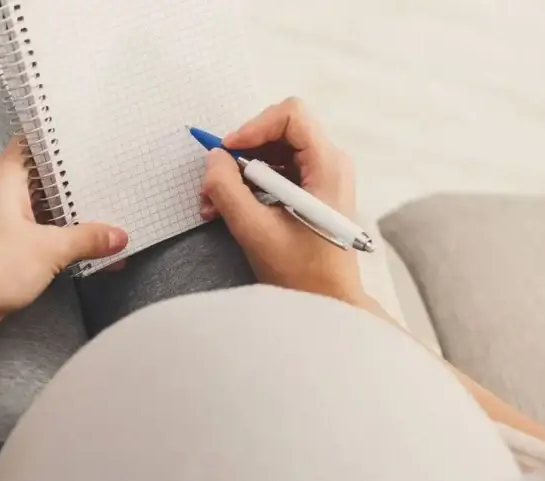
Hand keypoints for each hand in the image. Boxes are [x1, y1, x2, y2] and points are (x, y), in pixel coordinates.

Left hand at [0, 138, 127, 340]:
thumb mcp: (50, 250)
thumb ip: (88, 239)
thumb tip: (117, 236)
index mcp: (4, 178)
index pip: (34, 143)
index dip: (62, 140)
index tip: (92, 141)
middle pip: (44, 177)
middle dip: (76, 183)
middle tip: (111, 179)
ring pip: (42, 207)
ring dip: (70, 214)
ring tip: (107, 215)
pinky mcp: (0, 243)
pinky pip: (37, 231)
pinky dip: (59, 235)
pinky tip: (86, 247)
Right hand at [200, 97, 364, 303]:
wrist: (328, 302)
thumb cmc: (303, 273)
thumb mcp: (255, 230)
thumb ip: (227, 189)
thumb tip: (213, 158)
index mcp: (328, 166)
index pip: (291, 115)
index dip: (254, 126)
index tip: (227, 151)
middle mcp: (332, 163)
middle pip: (279, 131)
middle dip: (241, 153)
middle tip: (214, 181)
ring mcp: (324, 175)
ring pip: (274, 151)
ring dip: (241, 171)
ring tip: (214, 202)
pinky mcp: (314, 189)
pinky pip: (278, 170)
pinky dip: (251, 184)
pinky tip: (229, 208)